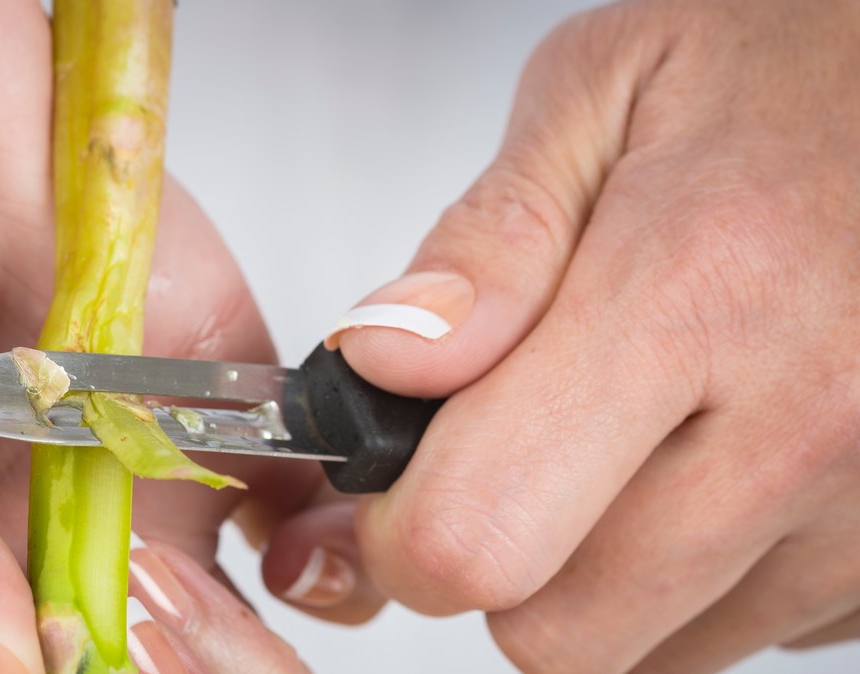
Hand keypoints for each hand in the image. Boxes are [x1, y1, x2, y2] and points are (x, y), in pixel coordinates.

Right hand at [0, 1, 313, 671]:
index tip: (90, 666)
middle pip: (91, 662)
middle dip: (155, 667)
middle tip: (179, 638)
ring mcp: (78, 460)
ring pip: (193, 594)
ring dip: (239, 621)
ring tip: (233, 604)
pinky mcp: (160, 370)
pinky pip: (256, 462)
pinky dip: (302, 495)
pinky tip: (309, 519)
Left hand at [257, 1, 859, 671]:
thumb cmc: (791, 68)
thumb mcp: (606, 89)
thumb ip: (488, 242)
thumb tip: (386, 364)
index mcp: (695, 294)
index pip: (484, 532)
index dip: (402, 536)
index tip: (391, 494)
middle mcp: (807, 422)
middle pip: (561, 631)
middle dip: (494, 561)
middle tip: (500, 459)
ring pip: (658, 649)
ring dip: (601, 572)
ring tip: (626, 436)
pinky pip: (758, 631)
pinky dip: (702, 573)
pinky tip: (708, 458)